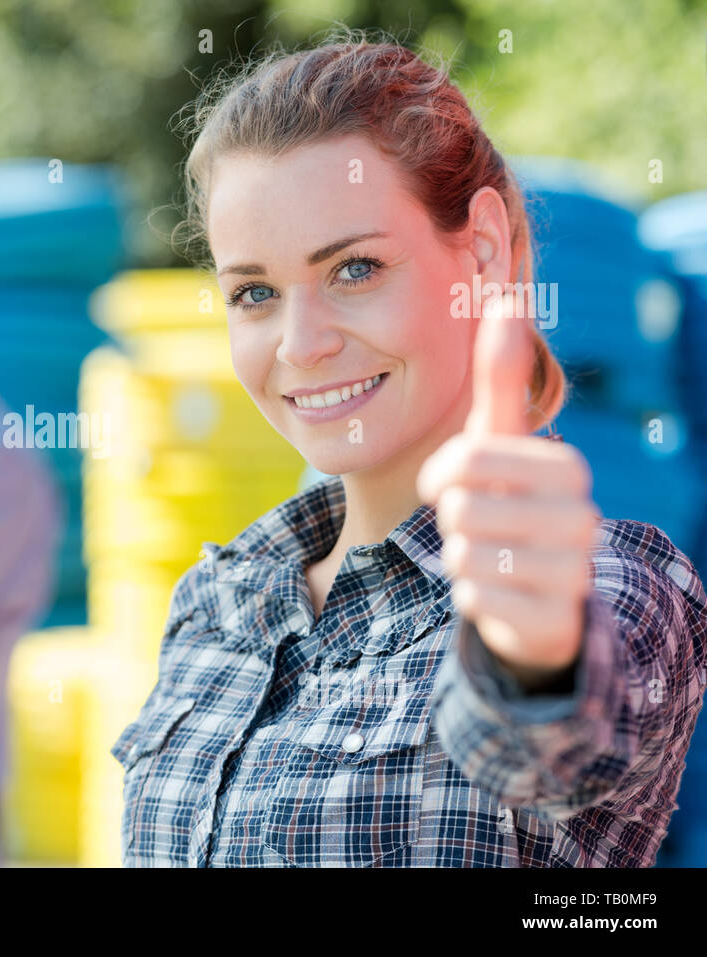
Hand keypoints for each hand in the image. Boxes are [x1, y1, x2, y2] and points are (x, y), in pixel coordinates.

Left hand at [417, 292, 600, 689]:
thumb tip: (508, 293)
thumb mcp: (501, 441)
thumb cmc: (509, 504)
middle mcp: (581, 518)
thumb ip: (502, 375)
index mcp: (567, 469)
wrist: (539, 593)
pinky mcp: (553, 622)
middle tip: (477, 528)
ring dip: (459, 558)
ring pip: (463, 554)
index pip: (465, 460)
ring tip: (489, 558)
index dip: (442, 475)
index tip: (452, 488)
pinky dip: (470, 597)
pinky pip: (473, 599)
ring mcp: (573, 573)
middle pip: (462, 508)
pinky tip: (497, 594)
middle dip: (452, 521)